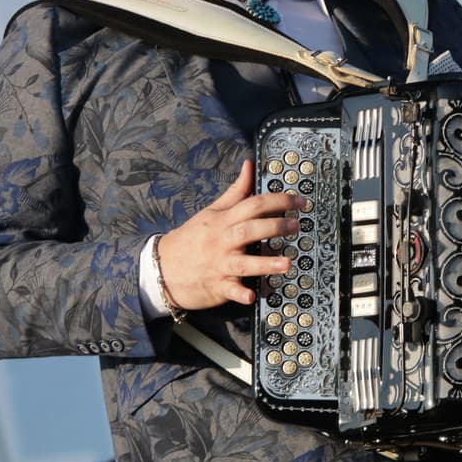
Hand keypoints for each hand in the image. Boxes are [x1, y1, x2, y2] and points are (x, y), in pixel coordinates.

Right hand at [156, 160, 300, 309]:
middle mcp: (223, 240)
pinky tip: (251, 295)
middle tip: (296, 226)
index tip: (299, 201)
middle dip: (274, 227)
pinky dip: (240, 292)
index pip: (253, 205)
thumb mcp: (212, 212)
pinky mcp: (216, 285)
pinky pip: (230, 289)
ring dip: (266, 263)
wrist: (162, 267)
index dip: (278, 200)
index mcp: (223, 220)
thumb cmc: (192, 238)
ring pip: (244, 262)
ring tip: (287, 263)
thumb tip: (249, 166)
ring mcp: (219, 263)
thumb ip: (235, 191)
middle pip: (249, 229)